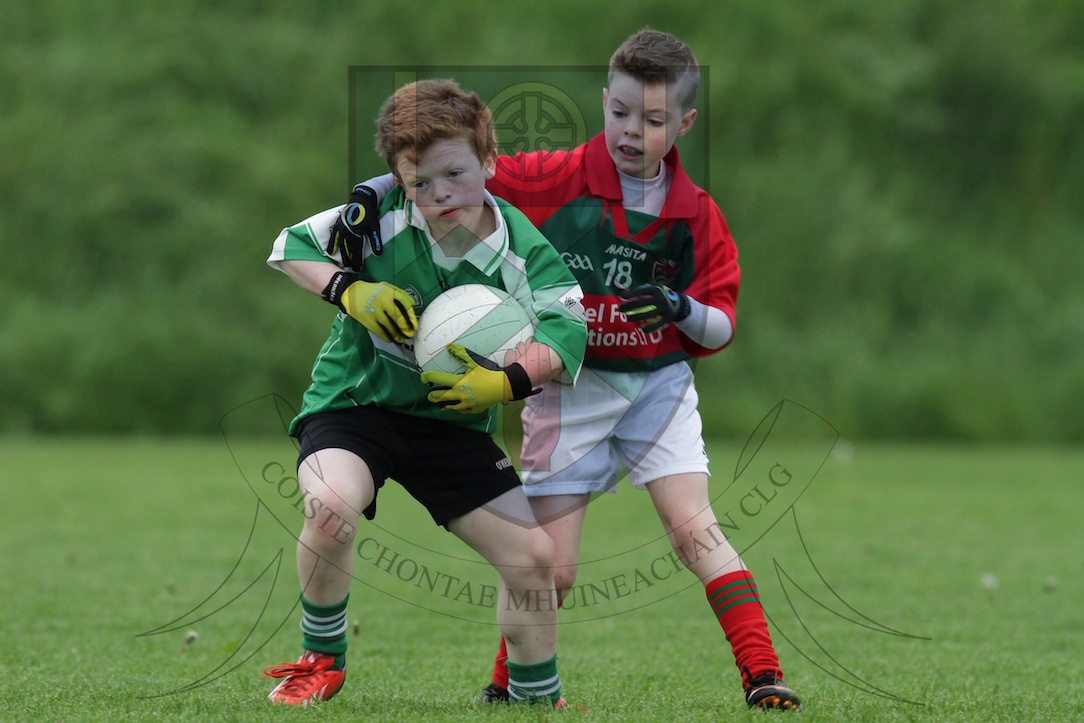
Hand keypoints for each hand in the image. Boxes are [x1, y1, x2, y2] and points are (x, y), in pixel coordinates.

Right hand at [322, 272, 416, 342]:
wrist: (350, 292)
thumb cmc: (372, 290)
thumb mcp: (386, 286)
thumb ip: (400, 293)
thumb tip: (413, 304)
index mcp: (389, 292)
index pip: (405, 303)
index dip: (411, 315)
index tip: (414, 324)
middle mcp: (382, 301)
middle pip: (397, 316)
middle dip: (405, 327)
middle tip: (409, 334)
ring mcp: (374, 311)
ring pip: (389, 325)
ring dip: (396, 334)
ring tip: (400, 339)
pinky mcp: (366, 319)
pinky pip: (378, 330)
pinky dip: (385, 336)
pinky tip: (389, 339)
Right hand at [327, 184, 381, 270]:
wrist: (361, 200)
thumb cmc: (369, 214)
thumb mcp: (374, 227)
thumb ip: (375, 241)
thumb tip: (378, 254)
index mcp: (355, 234)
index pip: (356, 251)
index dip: (357, 261)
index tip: (358, 269)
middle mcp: (346, 233)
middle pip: (347, 250)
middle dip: (350, 260)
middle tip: (351, 270)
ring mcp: (340, 229)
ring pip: (341, 245)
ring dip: (342, 255)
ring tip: (344, 264)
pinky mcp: (337, 225)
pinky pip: (333, 237)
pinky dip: (332, 244)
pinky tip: (329, 252)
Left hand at [421, 343, 537, 413]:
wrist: (502, 386)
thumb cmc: (487, 374)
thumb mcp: (474, 363)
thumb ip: (460, 354)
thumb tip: (448, 345)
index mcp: (458, 383)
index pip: (438, 379)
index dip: (427, 377)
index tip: (423, 377)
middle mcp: (459, 395)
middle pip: (440, 397)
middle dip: (433, 395)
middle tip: (430, 394)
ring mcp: (466, 404)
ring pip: (450, 407)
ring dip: (443, 404)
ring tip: (440, 404)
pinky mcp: (474, 409)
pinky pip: (463, 410)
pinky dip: (458, 409)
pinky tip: (457, 407)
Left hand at [618, 283, 690, 331]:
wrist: (679, 304)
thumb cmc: (660, 295)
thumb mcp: (654, 289)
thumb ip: (641, 290)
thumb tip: (624, 295)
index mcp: (656, 290)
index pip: (642, 291)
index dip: (631, 293)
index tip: (621, 297)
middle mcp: (660, 298)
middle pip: (643, 303)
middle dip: (630, 306)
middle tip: (620, 309)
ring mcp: (664, 308)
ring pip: (648, 314)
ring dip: (636, 317)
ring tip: (628, 319)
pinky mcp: (668, 318)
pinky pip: (658, 324)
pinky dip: (650, 328)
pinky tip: (642, 329)